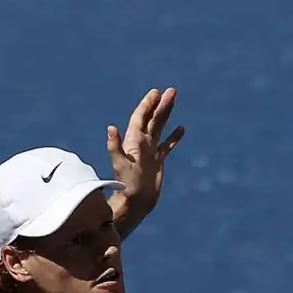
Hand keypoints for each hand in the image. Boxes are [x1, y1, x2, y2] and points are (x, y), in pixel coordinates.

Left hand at [107, 88, 185, 215]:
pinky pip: (167, 145)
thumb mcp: (120, 165)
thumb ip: (115, 146)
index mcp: (133, 141)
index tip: (156, 92)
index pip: (141, 118)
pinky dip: (174, 137)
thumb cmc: (127, 185)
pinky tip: (181, 129)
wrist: (135, 202)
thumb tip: (111, 128)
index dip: (147, 104)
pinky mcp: (158, 161)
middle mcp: (142, 144)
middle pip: (152, 119)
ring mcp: (150, 151)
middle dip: (161, 104)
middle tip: (172, 91)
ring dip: (167, 114)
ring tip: (174, 100)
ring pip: (160, 128)